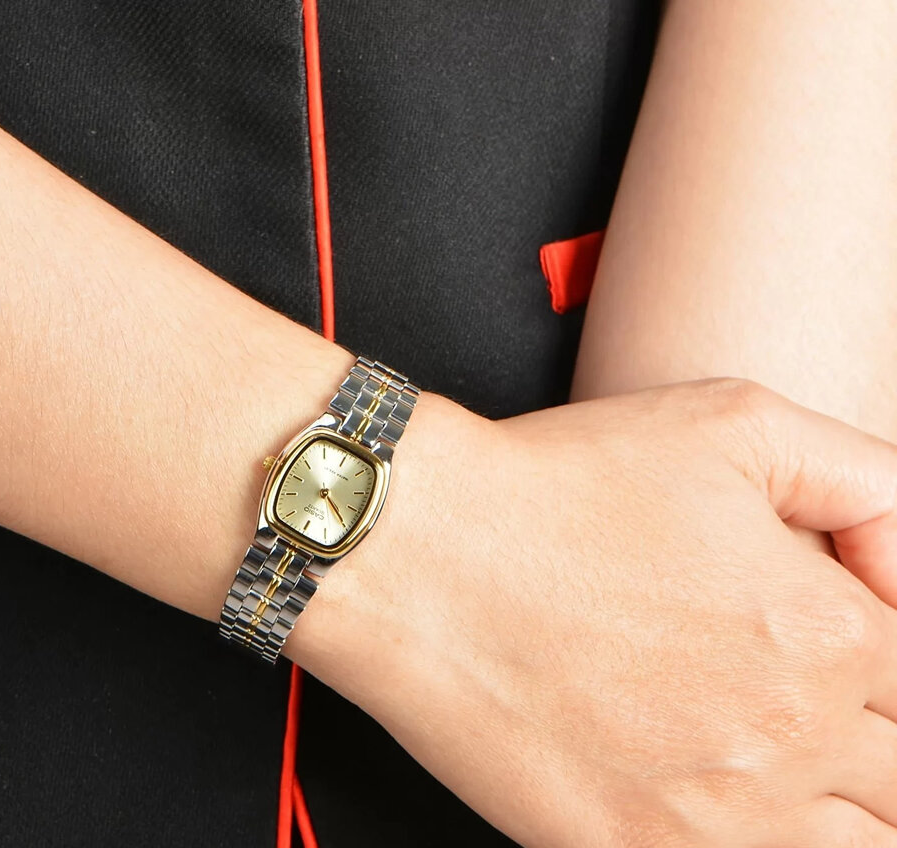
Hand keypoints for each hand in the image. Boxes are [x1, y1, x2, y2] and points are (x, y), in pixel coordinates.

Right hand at [292, 379, 896, 846]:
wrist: (417, 551)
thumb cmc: (561, 484)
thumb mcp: (734, 423)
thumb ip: (869, 481)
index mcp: (826, 634)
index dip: (886, 662)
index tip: (841, 647)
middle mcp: (785, 739)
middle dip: (876, 741)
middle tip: (792, 696)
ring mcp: (709, 818)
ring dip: (836, 808)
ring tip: (762, 751)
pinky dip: (754, 839)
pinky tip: (712, 794)